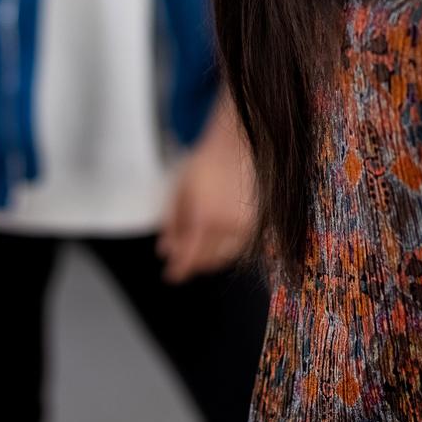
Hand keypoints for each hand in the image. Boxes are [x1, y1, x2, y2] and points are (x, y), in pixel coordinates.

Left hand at [156, 99, 258, 283]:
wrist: (235, 146)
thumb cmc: (204, 165)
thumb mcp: (180, 191)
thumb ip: (172, 223)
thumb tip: (165, 251)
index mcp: (205, 217)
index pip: (190, 257)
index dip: (179, 269)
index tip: (170, 275)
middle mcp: (227, 225)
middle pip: (207, 260)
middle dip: (192, 263)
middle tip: (181, 261)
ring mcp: (245, 225)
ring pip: (224, 256)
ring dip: (208, 259)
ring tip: (197, 252)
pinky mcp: (257, 223)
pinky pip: (238, 246)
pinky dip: (225, 250)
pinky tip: (215, 242)